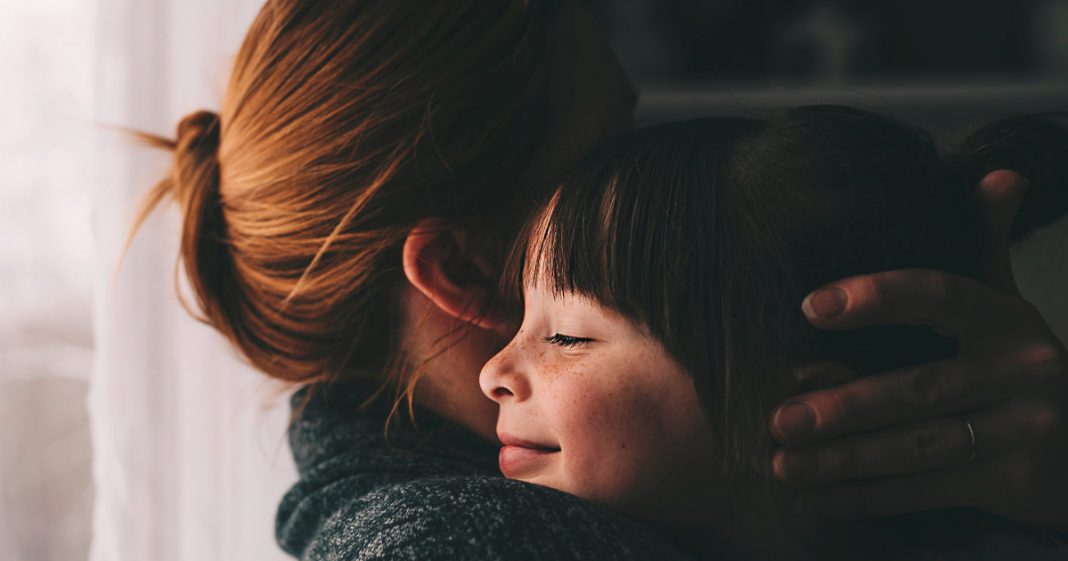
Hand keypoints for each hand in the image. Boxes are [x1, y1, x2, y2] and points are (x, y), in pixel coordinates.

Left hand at [769, 170, 1067, 526]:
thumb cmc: (1017, 365)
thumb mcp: (1006, 304)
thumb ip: (986, 245)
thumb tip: (1000, 174)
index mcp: (1006, 318)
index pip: (938, 297)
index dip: (876, 298)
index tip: (810, 306)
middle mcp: (1022, 370)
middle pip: (919, 389)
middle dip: (844, 405)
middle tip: (778, 415)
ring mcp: (1024, 430)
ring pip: (918, 448)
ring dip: (845, 461)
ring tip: (782, 465)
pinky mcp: (1015, 483)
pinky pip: (927, 492)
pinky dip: (868, 498)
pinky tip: (816, 499)